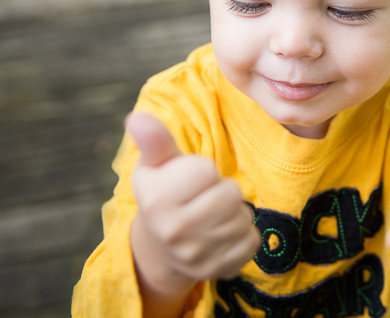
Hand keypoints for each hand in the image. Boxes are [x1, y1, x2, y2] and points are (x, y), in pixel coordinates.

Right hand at [127, 111, 259, 310]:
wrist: (159, 248)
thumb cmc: (161, 193)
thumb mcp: (153, 165)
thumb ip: (153, 141)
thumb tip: (138, 117)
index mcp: (157, 200)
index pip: (206, 170)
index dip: (202, 170)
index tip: (189, 180)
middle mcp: (174, 232)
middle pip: (230, 194)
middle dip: (222, 190)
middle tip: (204, 197)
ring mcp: (196, 256)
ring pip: (243, 218)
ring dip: (233, 212)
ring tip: (213, 214)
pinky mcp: (217, 271)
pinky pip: (251, 242)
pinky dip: (243, 235)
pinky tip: (222, 234)